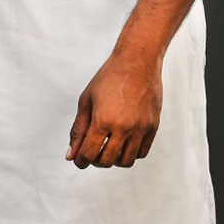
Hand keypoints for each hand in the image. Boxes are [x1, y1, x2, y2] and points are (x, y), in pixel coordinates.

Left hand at [65, 48, 162, 168]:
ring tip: (109, 146)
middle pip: (106, 161)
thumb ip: (78, 130)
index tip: (79, 159)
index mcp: (102, 120)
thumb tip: (71, 154)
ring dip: (114, 159)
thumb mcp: (86, 101)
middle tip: (93, 150)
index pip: (88, 155)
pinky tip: (123, 142)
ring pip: (126, 161)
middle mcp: (123, 127)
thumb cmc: (109, 78)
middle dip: (95, 160)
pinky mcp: (152, 127)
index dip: (80, 161)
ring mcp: (140, 128)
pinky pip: (142, 153)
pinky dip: (131, 153)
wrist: (137, 62)